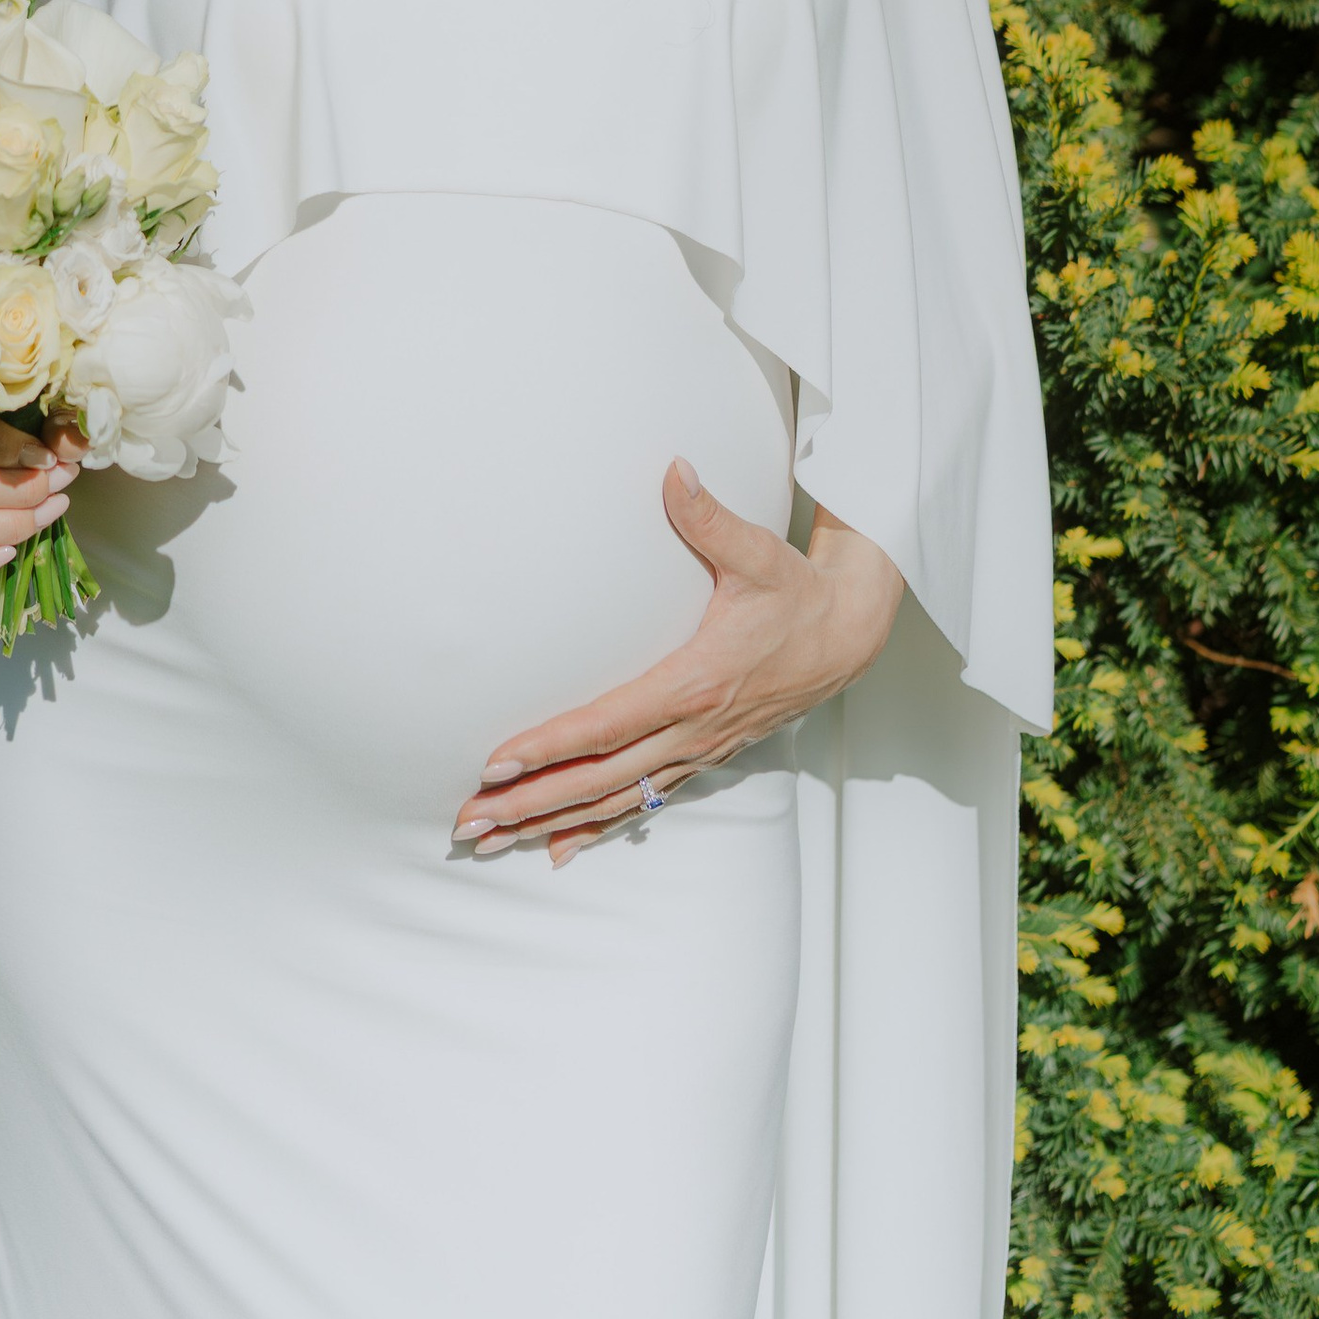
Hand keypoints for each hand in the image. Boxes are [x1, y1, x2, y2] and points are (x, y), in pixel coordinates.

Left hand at [452, 464, 904, 866]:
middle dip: (532, 803)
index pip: (608, 724)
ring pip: (616, 799)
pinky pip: (644, 802)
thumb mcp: (757, 552)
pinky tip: (562, 849)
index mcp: (695, 682)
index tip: (498, 762)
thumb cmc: (796, 593)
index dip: (550, 745)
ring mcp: (698, 749)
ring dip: (554, 824)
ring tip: (494, 841)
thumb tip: (674, 469)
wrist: (847, 635)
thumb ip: (708, 517)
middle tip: (470, 822)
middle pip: (599, 778)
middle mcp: (693, 728)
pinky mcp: (704, 755)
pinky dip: (600, 828)